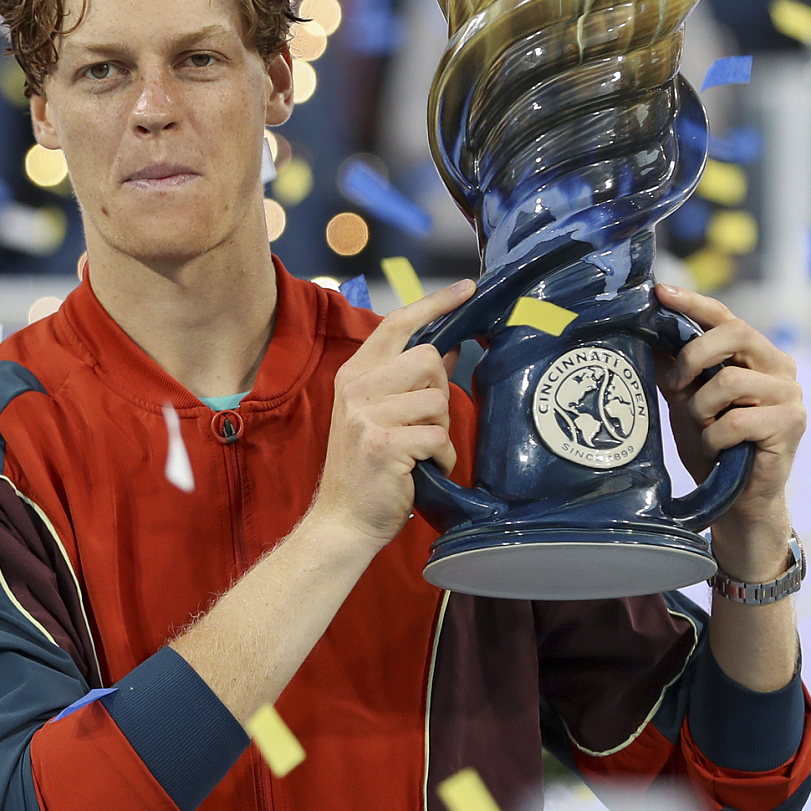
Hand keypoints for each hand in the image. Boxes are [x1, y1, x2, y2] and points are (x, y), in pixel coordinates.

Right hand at [311, 278, 472, 547]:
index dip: (435, 304)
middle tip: (427, 422)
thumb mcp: (380, 414)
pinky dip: (441, 457)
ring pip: (436, 400)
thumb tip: (450, 347)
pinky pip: (437, 437)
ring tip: (421, 451)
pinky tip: (424, 469)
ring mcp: (365, 415)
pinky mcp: (382, 444)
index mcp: (354, 374)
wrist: (343, 520)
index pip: (396, 324)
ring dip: (441, 430)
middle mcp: (355, 388)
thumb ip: (410, 380)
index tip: (467, 289)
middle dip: (441, 391)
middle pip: (428, 358)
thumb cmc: (368, 468)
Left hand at [650, 283, 805, 527]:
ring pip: (730, 380)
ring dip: (703, 409)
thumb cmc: (713, 447)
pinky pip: (738, 419)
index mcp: (755, 355)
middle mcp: (779, 366)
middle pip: (735, 332)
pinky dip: (716, 437)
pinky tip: (718, 450)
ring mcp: (790, 393)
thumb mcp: (686, 401)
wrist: (735, 500)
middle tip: (676, 385)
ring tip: (704, 429)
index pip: (725, 316)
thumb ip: (675, 369)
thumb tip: (649, 333)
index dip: (693, 302)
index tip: (660, 292)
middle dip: (694, 355)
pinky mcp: (793, 422)